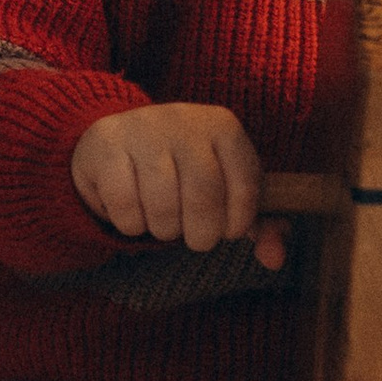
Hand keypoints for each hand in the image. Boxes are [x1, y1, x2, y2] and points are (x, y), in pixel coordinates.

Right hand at [69, 103, 286, 266]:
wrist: (119, 141)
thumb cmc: (182, 172)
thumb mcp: (226, 191)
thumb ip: (258, 226)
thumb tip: (274, 260)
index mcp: (223, 126)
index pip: (246, 185)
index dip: (237, 222)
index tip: (227, 231)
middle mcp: (184, 120)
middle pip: (203, 195)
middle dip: (201, 233)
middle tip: (194, 238)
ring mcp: (142, 129)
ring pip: (162, 204)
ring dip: (164, 230)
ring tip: (163, 222)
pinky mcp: (106, 144)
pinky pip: (124, 204)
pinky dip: (131, 224)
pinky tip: (134, 213)